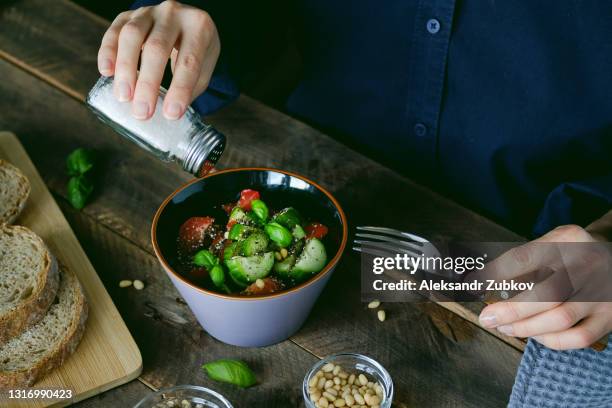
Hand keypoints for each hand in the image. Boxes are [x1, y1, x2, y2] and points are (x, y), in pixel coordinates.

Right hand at [97, 0, 219, 119]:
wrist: (185, 22)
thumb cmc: (195, 50)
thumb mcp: (204, 67)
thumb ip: (190, 87)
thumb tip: (169, 112)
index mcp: (199, 26)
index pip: (189, 61)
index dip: (180, 89)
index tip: (171, 114)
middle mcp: (173, 13)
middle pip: (157, 48)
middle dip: (148, 84)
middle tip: (142, 112)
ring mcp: (148, 11)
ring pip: (131, 36)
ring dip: (125, 69)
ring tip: (123, 97)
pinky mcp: (128, 14)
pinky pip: (114, 31)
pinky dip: (108, 52)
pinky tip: (106, 72)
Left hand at [478, 224, 611, 349]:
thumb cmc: (573, 252)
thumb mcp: (552, 241)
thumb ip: (522, 260)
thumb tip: (482, 280)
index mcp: (568, 240)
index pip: (524, 258)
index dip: (494, 273)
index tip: (472, 284)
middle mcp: (587, 265)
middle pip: (545, 293)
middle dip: (510, 310)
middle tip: (487, 318)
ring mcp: (602, 293)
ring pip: (560, 318)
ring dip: (525, 328)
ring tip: (504, 327)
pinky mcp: (610, 317)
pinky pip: (578, 337)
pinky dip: (550, 340)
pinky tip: (534, 335)